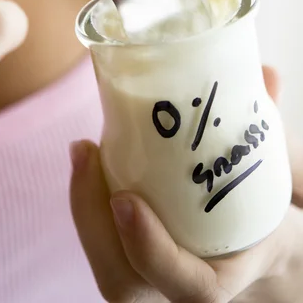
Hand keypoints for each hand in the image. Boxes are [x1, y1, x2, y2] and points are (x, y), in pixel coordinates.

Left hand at [71, 67, 302, 301]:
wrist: (249, 243)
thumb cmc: (260, 214)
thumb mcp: (274, 182)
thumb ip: (270, 135)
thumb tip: (267, 76)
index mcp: (223, 275)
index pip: (191, 285)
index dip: (153, 251)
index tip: (125, 200)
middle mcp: (178, 286)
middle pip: (124, 281)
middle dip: (93, 221)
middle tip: (85, 152)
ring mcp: (150, 279)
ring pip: (105, 263)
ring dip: (85, 207)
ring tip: (83, 152)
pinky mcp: (129, 260)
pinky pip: (101, 245)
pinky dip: (88, 204)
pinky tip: (87, 158)